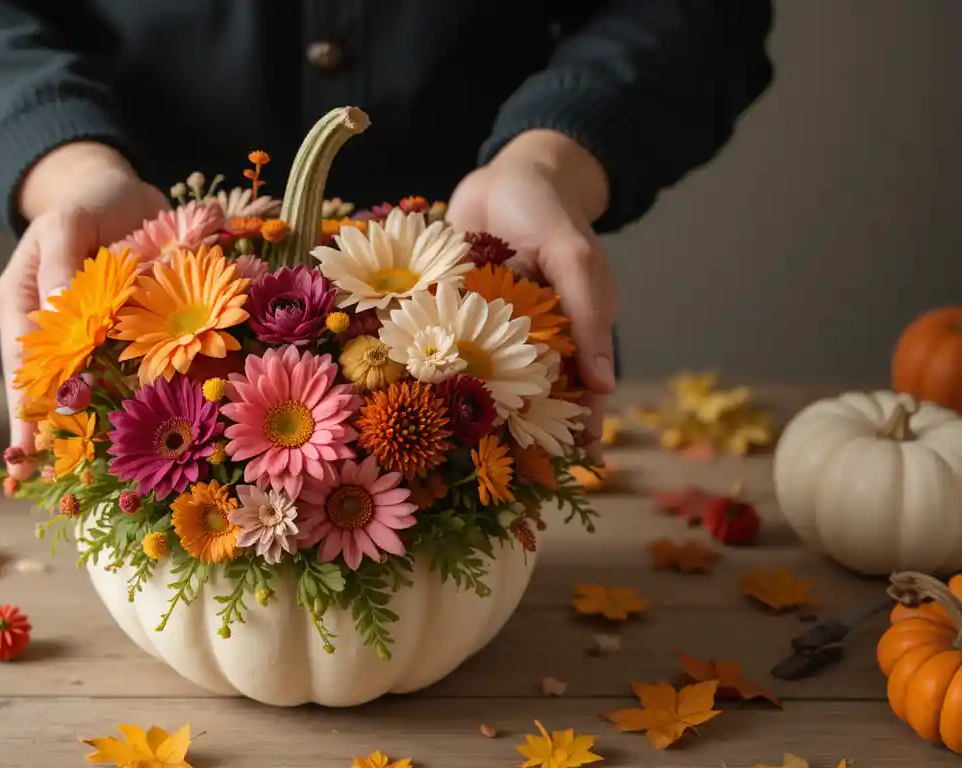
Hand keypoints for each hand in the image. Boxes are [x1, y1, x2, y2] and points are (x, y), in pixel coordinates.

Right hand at [0, 142, 168, 477]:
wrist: (119, 196)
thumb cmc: (91, 204)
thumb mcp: (72, 221)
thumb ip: (62, 263)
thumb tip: (59, 314)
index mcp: (19, 298)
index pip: (22, 358)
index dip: (28, 400)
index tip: (34, 443)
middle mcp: (39, 326)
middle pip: (38, 385)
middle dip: (43, 428)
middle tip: (48, 476)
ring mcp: (71, 339)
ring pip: (69, 389)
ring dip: (74, 427)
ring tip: (74, 474)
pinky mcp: (107, 342)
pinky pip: (103, 379)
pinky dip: (107, 409)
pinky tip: (112, 444)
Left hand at [446, 130, 618, 462]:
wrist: (506, 174)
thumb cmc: (550, 213)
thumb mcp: (573, 257)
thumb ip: (586, 315)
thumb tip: (602, 386)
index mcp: (565, 340)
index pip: (571, 400)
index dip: (568, 436)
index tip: (561, 475)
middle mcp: (523, 346)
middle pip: (518, 402)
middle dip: (506, 437)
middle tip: (492, 478)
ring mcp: (481, 335)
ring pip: (471, 383)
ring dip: (455, 411)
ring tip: (435, 452)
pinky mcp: (444, 317)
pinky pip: (433, 348)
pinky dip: (418, 368)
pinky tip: (396, 396)